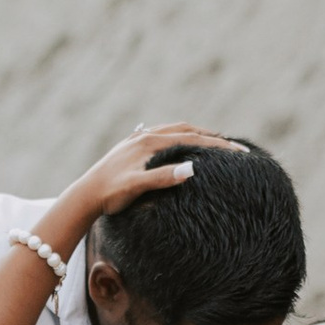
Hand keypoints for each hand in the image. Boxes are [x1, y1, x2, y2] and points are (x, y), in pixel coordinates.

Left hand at [49, 123, 236, 241]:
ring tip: (213, 142)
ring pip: (174, 130)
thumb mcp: (137, 187)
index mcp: (150, 142)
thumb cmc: (110, 194)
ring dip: (196, 134)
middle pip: (186, 129)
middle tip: (233, 146)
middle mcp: (145, 136)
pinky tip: (182, 147)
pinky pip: (163, 136)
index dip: (218, 145)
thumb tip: (192, 169)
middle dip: (211, 135)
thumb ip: (163, 177)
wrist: (84, 196)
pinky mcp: (132, 147)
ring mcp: (138, 139)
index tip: (240, 152)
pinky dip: (180, 138)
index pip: (193, 139)